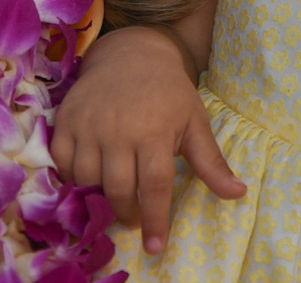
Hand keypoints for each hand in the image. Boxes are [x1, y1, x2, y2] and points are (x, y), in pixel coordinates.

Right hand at [51, 25, 245, 253]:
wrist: (131, 54)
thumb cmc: (169, 93)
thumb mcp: (195, 122)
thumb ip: (211, 162)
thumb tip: (238, 194)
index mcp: (155, 131)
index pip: (155, 186)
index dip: (156, 219)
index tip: (157, 246)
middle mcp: (119, 129)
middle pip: (118, 189)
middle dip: (127, 213)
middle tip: (134, 217)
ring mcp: (89, 124)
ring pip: (87, 180)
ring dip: (98, 196)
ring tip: (113, 192)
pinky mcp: (66, 120)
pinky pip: (62, 163)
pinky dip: (72, 176)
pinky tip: (89, 175)